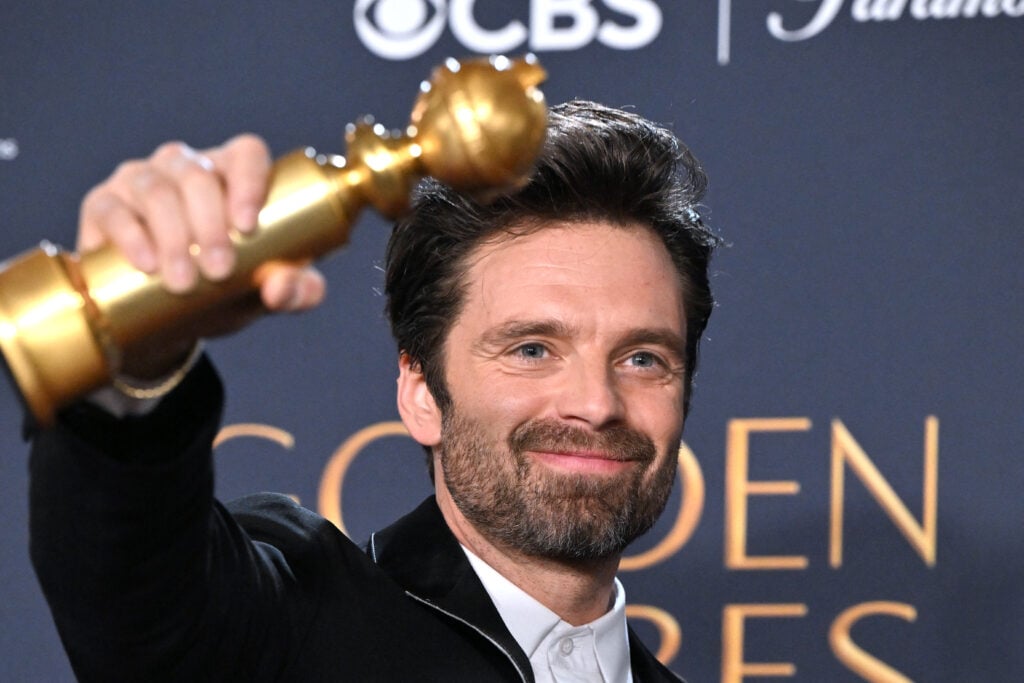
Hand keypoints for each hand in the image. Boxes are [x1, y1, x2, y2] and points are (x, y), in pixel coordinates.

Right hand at [78, 135, 325, 376]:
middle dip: (210, 226)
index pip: (247, 154)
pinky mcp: (103, 205)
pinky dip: (130, 236)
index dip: (250, 182)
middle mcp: (186, 166)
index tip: (248, 227)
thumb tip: (282, 287)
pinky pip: (112, 210)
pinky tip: (146, 263)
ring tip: (184, 282)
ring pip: (157, 191)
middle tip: (218, 272)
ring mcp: (141, 180)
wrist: (169, 319)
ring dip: (173, 237)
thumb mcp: (267, 292)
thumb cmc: (229, 288)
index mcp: (233, 173)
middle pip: (198, 176)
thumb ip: (296, 291)